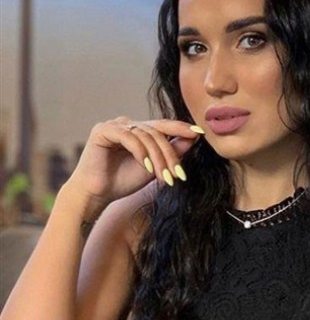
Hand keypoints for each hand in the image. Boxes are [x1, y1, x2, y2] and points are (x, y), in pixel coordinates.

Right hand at [66, 117, 202, 204]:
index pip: (164, 126)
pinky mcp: (103, 130)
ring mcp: (115, 125)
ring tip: (162, 177)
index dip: (182, 129)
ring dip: (157, 157)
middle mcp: (128, 124)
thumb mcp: (154, 167)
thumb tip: (194, 137)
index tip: (200, 134)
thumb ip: (172, 151)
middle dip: (170, 154)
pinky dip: (140, 152)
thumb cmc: (123, 181)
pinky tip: (146, 167)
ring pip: (145, 135)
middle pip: (157, 132)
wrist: (97, 194)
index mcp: (139, 131)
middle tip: (178, 174)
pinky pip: (128, 137)